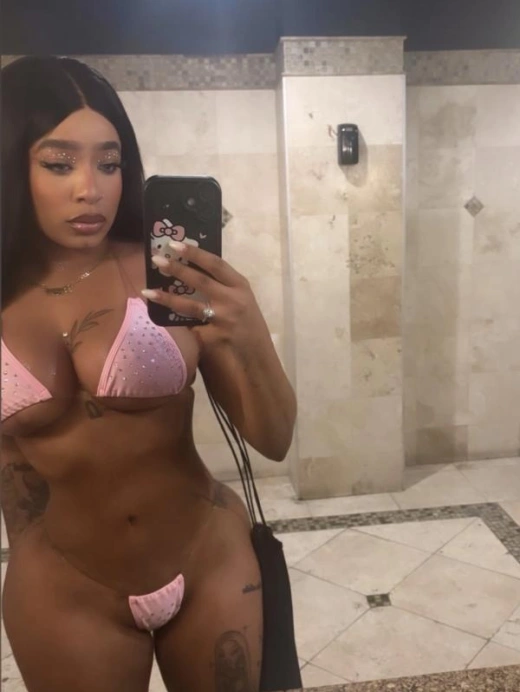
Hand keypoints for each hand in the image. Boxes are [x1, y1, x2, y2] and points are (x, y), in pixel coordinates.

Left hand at [142, 240, 261, 346]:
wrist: (256, 350)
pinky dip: (178, 324)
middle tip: (156, 261)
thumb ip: (222, 284)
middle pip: (201, 281)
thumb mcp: (241, 296)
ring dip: (167, 299)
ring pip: (191, 307)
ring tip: (147, 292)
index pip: (216, 264)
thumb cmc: (247, 319)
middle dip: (177, 270)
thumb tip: (191, 269)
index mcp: (239, 285)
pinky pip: (191, 328)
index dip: (195, 253)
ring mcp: (224, 319)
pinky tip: (163, 320)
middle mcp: (232, 299)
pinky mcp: (215, 336)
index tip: (175, 244)